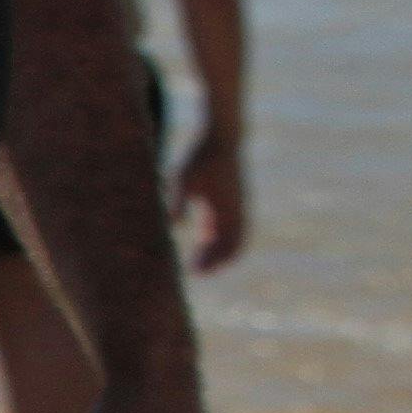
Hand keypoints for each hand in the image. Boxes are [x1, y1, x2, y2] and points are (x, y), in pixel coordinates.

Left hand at [170, 127, 248, 272]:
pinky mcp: (233, 198)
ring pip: (232, 236)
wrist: (223, 138)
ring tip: (199, 263)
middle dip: (215, 261)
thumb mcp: (182, 178)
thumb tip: (173, 226)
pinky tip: (202, 241)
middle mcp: (236, 209)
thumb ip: (177, 201)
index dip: (213, 261)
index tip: (197, 273)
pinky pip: (229, 223)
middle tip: (196, 275)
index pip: (225, 243)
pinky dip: (218, 235)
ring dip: (217, 250)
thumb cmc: (200, 157)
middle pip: (230, 244)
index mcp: (226, 208)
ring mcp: (237, 204)